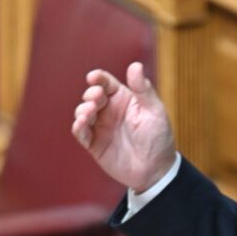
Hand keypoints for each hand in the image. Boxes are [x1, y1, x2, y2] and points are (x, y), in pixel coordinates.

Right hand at [71, 62, 177, 192]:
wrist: (156, 170)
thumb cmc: (158, 138)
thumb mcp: (154, 111)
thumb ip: (143, 89)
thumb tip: (135, 65)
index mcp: (124, 99)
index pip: (107, 83)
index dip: (98, 78)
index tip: (92, 77)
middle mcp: (110, 111)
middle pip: (92, 96)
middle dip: (91, 95)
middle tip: (96, 99)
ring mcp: (101, 127)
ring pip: (83, 112)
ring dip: (82, 110)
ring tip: (89, 112)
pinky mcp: (94, 144)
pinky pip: (81, 133)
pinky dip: (78, 127)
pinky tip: (81, 124)